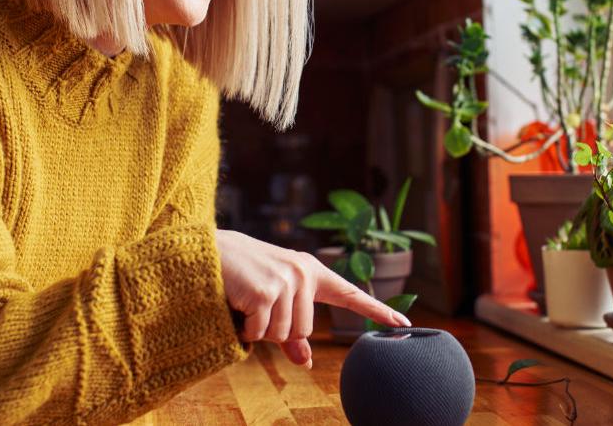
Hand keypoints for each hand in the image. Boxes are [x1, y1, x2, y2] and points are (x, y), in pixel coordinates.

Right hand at [214, 230, 411, 367]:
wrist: (208, 250)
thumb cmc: (242, 275)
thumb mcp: (272, 299)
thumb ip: (292, 331)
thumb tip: (306, 362)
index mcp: (311, 272)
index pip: (350, 294)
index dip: (377, 311)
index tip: (403, 323)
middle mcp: (303, 273)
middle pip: (304, 331)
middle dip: (277, 329)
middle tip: (256, 304)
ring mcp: (286, 281)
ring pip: (283, 335)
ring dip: (259, 329)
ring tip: (246, 301)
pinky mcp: (266, 292)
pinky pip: (262, 333)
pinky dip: (246, 329)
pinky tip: (237, 305)